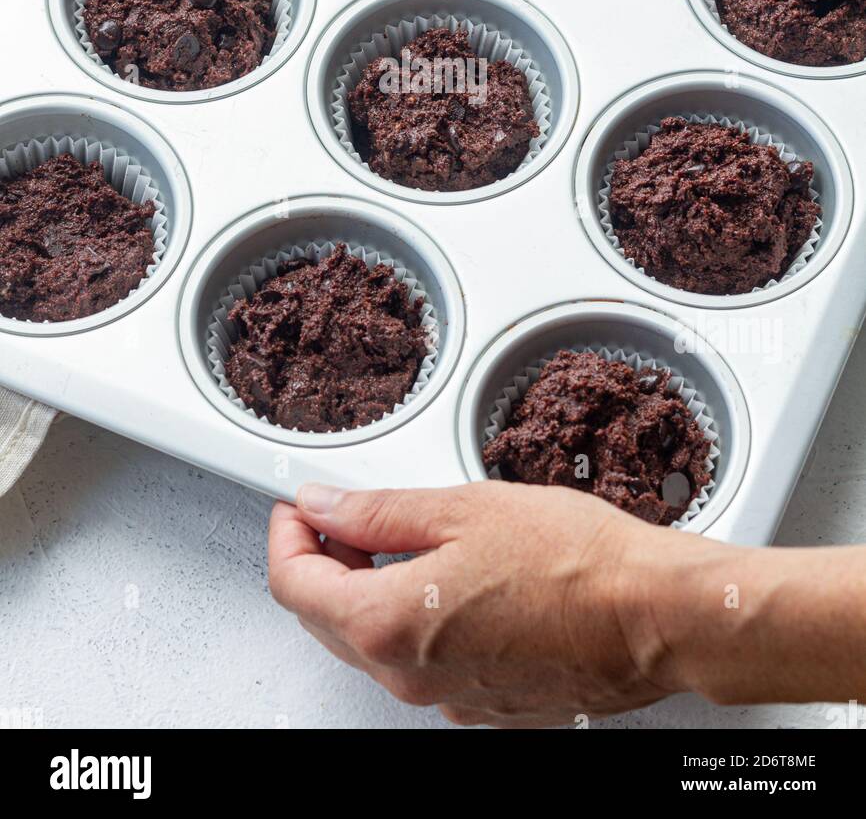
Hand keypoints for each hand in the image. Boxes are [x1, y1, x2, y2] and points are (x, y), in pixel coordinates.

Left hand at [268, 480, 700, 726]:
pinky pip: (423, 661)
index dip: (287, 536)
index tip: (299, 506)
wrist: (654, 616)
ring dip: (368, 590)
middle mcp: (409, 676)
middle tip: (343, 514)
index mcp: (389, 624)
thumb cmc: (574, 562)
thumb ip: (378, 512)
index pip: (294, 586)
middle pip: (326, 620)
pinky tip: (450, 578)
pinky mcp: (483, 704)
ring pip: (374, 643)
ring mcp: (448, 697)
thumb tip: (325, 506)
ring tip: (401, 537)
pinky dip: (414, 618)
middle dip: (323, 562)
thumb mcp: (462, 509)